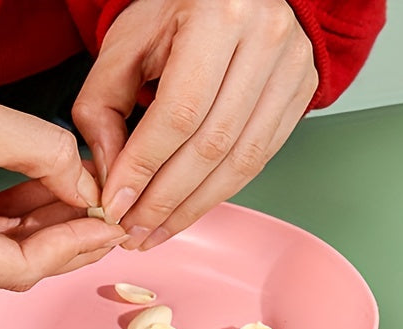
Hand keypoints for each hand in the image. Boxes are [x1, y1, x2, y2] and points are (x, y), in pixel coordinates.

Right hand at [0, 63, 126, 289]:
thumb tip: (88, 188)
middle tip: (103, 219)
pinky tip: (45, 198)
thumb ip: (45, 155)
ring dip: (39, 226)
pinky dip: (11, 220)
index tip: (106, 228)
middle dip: (61, 238)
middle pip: (9, 265)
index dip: (70, 248)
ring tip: (81, 201)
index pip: (19, 267)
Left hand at [72, 0, 317, 249]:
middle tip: (132, 231)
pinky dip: (217, 193)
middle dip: (165, 200)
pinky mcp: (300, 96)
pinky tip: (187, 211)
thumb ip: (102, 107)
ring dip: (191, 208)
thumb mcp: (126, 43)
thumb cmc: (179, 9)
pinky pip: (256, 161)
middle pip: (210, 146)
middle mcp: (264, 41)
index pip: (178, 113)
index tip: (116, 205)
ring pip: (239, 162)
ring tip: (155, 232)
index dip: (144, 168)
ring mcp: (290, 71)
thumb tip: (111, 177)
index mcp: (217, 17)